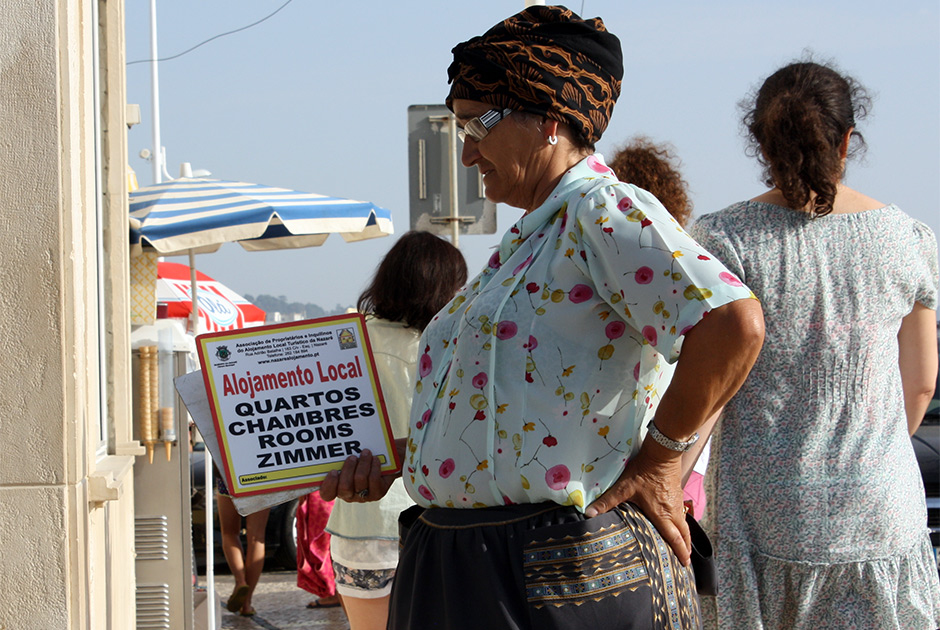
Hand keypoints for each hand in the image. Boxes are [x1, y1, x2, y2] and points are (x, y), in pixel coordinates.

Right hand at [318, 440, 404, 502]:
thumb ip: (338, 455)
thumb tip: (330, 442)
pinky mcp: (377, 494)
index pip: (327, 494)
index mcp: (337, 488)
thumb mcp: (348, 456)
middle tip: (352, 457)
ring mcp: (363, 496)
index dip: (329, 485)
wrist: (385, 461)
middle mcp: (349, 495)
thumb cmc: (360, 458)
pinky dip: (374, 466)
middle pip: (344, 487)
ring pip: (359, 481)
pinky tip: (375, 459)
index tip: (332, 471)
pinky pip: (373, 479)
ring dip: (363, 463)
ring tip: (366, 453)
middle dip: (348, 469)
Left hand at [585, 440, 690, 565]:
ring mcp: (677, 502)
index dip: (679, 551)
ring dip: (685, 537)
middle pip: (683, 534)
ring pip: (685, 524)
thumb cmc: (643, 471)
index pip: (673, 537)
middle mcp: (672, 511)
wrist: (662, 453)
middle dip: (685, 548)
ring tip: (685, 547)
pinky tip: (678, 525)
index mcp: (661, 514)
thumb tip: (589, 513)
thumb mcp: (623, 487)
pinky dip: (683, 525)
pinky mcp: (677, 494)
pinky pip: (683, 514)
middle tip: (686, 562)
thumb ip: (607, 501)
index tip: (685, 564)